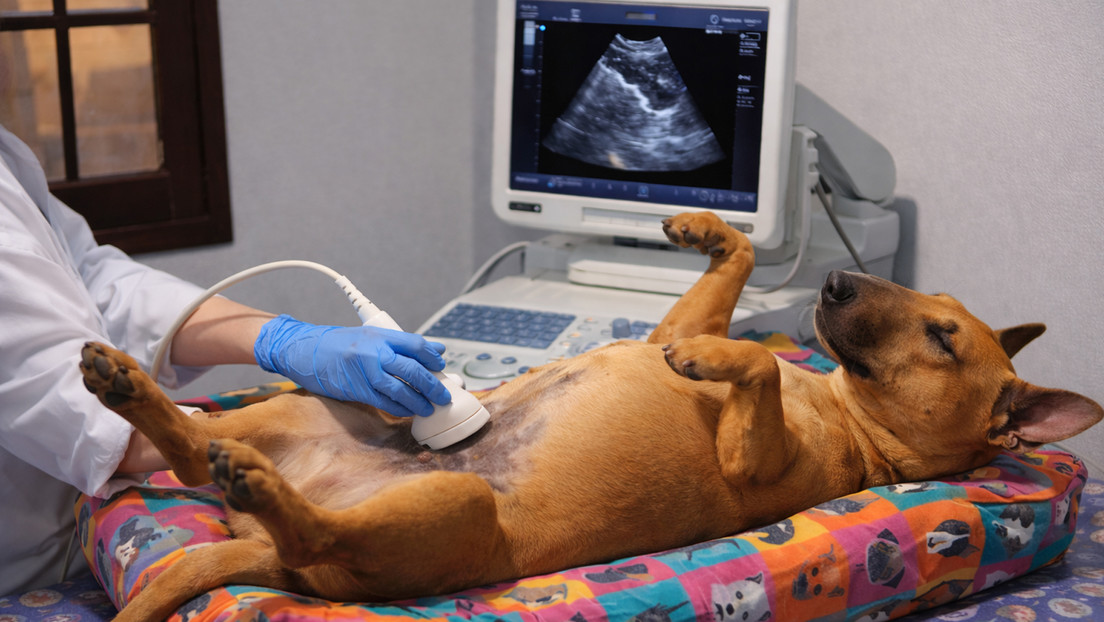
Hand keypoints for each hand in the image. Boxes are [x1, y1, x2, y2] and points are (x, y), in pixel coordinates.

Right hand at [254, 314, 450, 415]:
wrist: (303, 351)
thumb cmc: (337, 343)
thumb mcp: (370, 335)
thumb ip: (400, 344)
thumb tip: (435, 350)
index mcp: (379, 335)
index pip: (415, 345)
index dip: (433, 357)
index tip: (441, 365)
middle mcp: (374, 352)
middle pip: (412, 369)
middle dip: (432, 385)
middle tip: (443, 395)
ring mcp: (365, 372)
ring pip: (400, 389)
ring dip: (419, 401)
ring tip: (430, 408)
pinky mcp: (356, 390)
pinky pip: (384, 402)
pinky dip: (400, 409)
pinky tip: (409, 412)